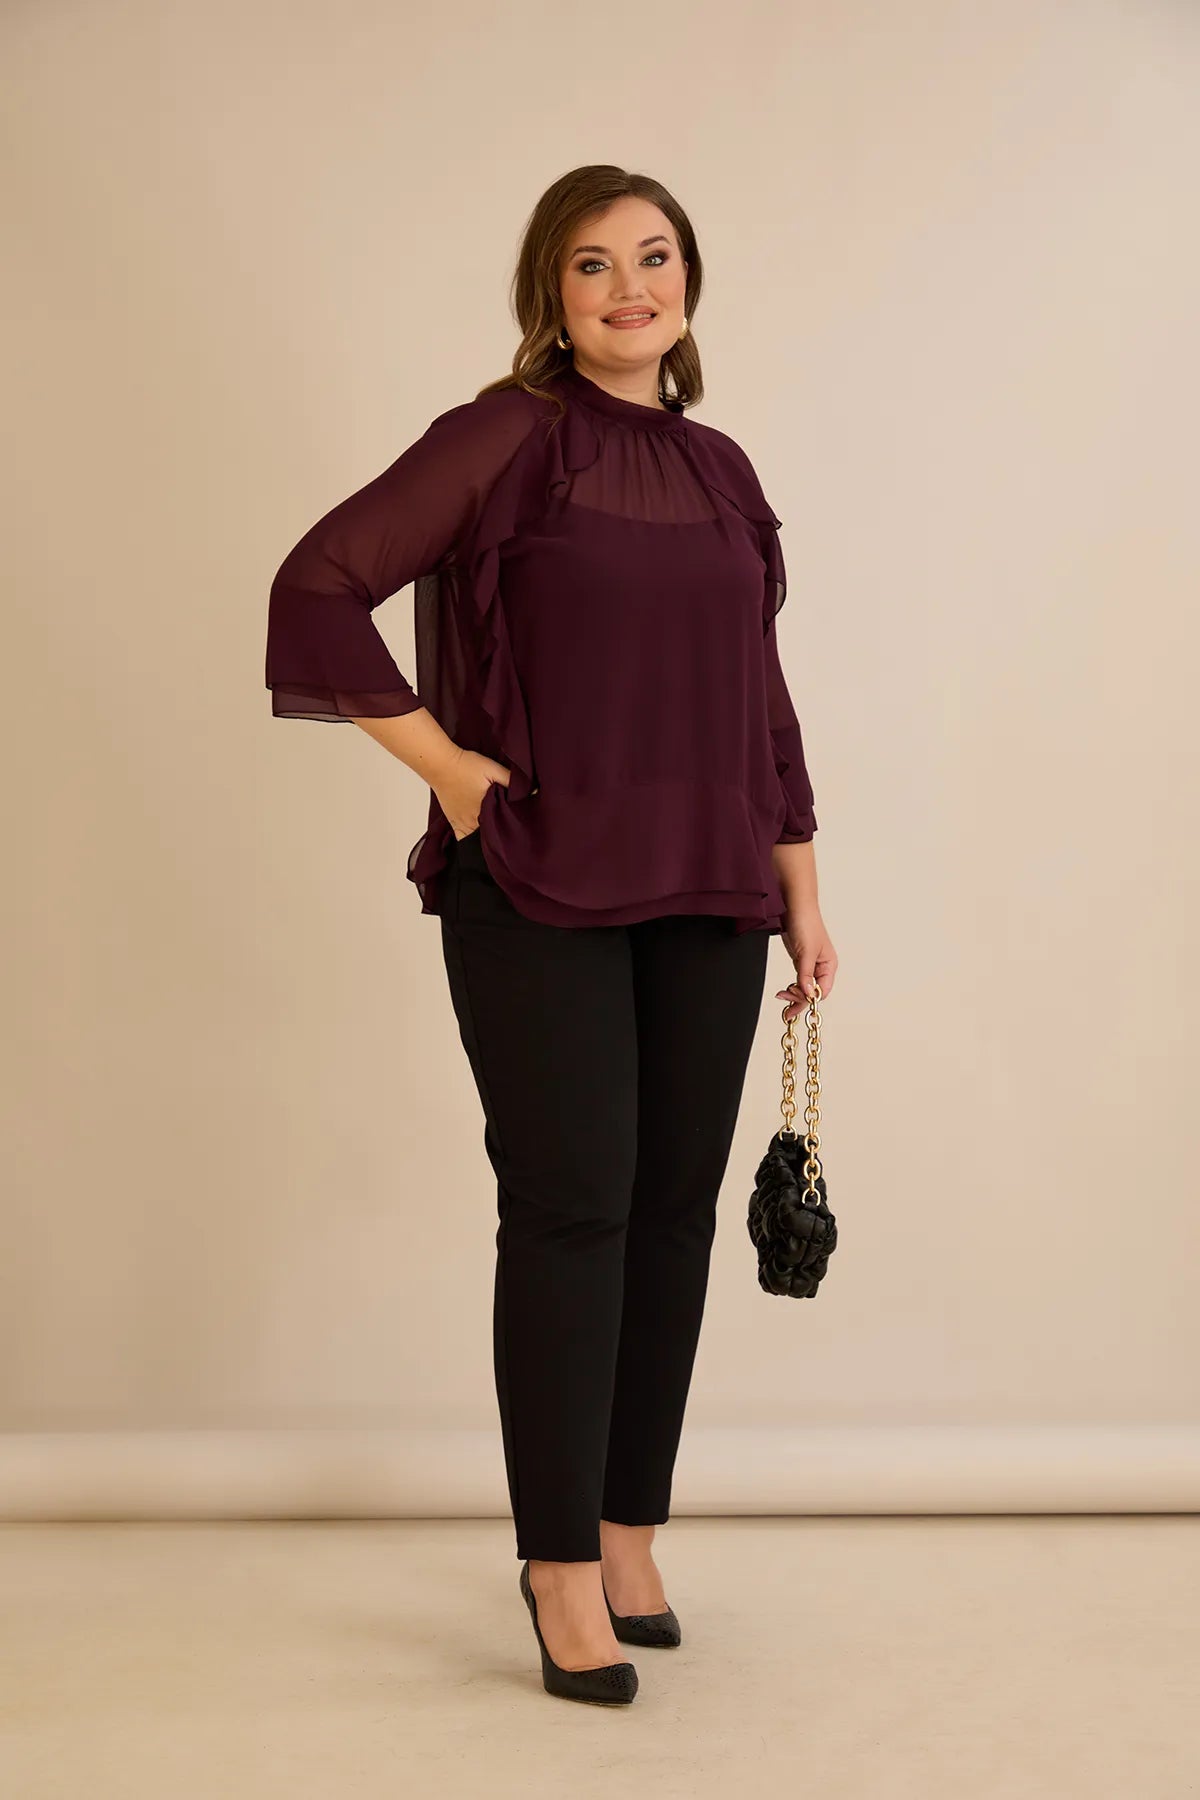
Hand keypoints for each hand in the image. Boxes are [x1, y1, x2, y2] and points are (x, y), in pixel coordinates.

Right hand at [431, 746, 512, 839]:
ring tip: (496, 833)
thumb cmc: (466, 766)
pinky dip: (470, 840)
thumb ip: (511, 780)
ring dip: (486, 837)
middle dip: (500, 834)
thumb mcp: (493, 769)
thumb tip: (533, 791)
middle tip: (509, 830)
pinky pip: (462, 839)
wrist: (441, 765)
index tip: (520, 828)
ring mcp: (462, 823)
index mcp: (486, 810)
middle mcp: (473, 821)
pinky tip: (477, 838)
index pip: (503, 829)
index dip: (512, 829)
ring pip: (478, 840)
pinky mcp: (454, 821)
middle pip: (491, 835)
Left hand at [774, 904, 836, 1019]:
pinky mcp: (800, 959)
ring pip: (805, 987)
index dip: (810, 999)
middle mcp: (822, 966)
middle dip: (800, 999)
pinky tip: (785, 991)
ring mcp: (811, 963)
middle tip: (786, 1007)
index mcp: (829, 964)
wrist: (793, 904)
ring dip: (795, 995)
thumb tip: (808, 994)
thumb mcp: (806, 952)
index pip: (822, 990)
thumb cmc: (806, 922)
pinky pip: (798, 979)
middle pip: (813, 991)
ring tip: (783, 1000)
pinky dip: (792, 987)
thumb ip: (805, 975)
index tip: (796, 1003)